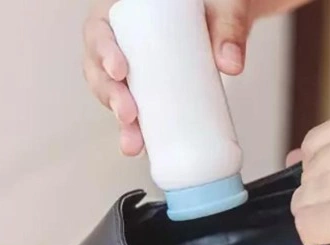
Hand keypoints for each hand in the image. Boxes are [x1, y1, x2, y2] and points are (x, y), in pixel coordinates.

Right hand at [83, 0, 255, 155]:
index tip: (120, 71)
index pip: (99, 29)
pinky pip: (133, 109)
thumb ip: (229, 26)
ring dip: (120, 120)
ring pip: (112, 93)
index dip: (102, 52)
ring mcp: (133, 66)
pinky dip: (135, 129)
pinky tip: (140, 145)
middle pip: (99, 68)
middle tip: (128, 113)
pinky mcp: (146, 88)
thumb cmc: (217, 3)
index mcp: (126, 9)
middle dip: (109, 95)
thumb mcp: (223, 5)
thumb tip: (231, 64)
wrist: (229, 19)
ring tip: (135, 140)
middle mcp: (122, 38)